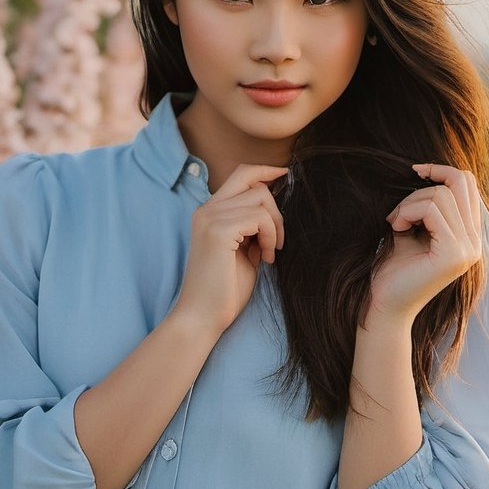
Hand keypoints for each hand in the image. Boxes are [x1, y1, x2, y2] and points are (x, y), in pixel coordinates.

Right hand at [172, 164, 288, 337]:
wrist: (203, 317)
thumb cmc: (225, 290)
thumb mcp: (243, 249)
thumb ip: (252, 225)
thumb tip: (274, 204)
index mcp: (209, 212)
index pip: (240, 173)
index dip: (265, 170)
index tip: (285, 175)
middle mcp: (206, 209)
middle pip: (252, 180)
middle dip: (275, 206)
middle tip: (278, 238)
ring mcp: (210, 218)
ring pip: (260, 198)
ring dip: (275, 226)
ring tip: (269, 253)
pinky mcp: (218, 231)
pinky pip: (259, 217)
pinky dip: (270, 236)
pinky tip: (266, 258)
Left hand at [367, 163, 481, 324]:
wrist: (385, 305)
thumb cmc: (395, 269)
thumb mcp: (414, 230)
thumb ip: (428, 206)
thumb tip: (430, 172)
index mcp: (469, 236)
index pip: (469, 185)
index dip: (443, 170)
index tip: (416, 171)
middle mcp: (474, 243)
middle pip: (458, 184)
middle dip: (421, 190)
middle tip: (398, 214)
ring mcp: (468, 250)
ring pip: (442, 196)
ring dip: (409, 204)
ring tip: (395, 224)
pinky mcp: (453, 254)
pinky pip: (431, 210)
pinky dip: (408, 212)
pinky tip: (396, 228)